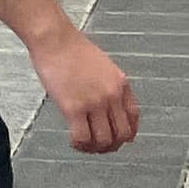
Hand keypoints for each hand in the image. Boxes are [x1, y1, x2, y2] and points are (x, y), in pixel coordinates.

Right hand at [29, 23, 137, 151]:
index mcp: (120, 84)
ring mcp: (94, 102)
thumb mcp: (103, 66)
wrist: (54, 38)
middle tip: (99, 147)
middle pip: (122, 134)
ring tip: (84, 145)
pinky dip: (79, 145)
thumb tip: (105, 107)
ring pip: (103, 140)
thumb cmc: (71, 48)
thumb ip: (108, 86)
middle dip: (111, 146)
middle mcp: (111, 95)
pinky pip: (82, 137)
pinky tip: (73, 141)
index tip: (118, 139)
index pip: (133, 118)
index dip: (127, 134)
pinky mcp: (74, 108)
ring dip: (94, 148)